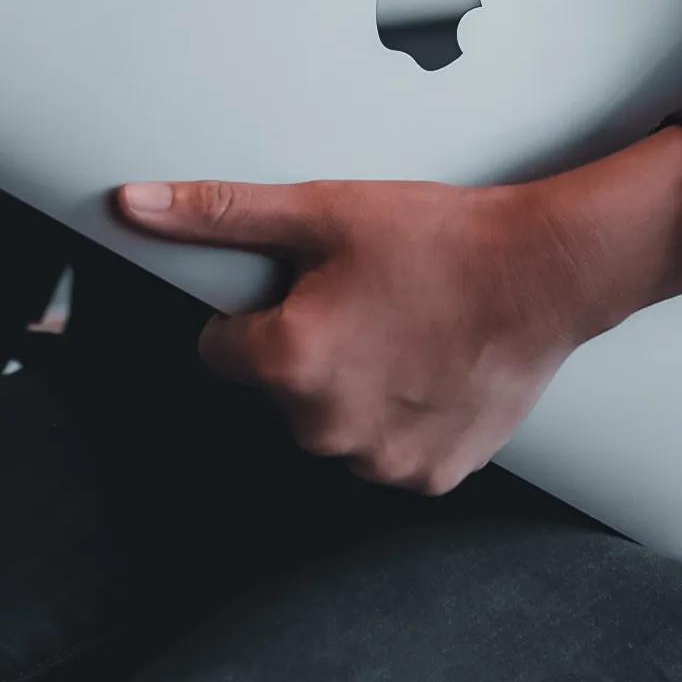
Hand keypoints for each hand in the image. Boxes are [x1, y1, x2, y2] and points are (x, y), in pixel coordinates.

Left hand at [115, 139, 681, 495]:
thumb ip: (218, 213)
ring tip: (402, 329)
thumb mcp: (319, 212)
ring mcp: (381, 459)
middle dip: (307, 350)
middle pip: (279, 390)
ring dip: (353, 386)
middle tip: (362, 300)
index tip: (301, 291)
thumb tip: (136, 206)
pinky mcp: (428, 476)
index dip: (254, 315)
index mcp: (289, 363)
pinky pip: (388, 450)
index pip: (219, 351)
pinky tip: (429, 365)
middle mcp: (327, 427)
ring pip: (333, 424)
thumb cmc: (442, 241)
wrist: (545, 271)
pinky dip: (401, 415)